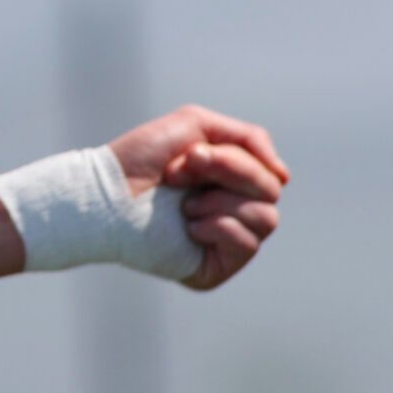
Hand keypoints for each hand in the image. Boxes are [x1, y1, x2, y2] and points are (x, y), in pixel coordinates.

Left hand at [108, 104, 289, 291]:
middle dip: (227, 171)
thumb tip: (284, 176)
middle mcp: (233, 208)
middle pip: (270, 191)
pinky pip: (247, 244)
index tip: (192, 154)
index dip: (236, 159)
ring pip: (266, 218)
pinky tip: (188, 226)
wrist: (107, 192)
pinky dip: (217, 226)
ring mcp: (226, 239)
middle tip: (182, 171)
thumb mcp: (196, 125)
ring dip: (219, 201)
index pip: (268, 171)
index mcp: (230, 179)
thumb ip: (248, 138)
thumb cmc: (141, 159)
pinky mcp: (216, 266)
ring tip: (185, 204)